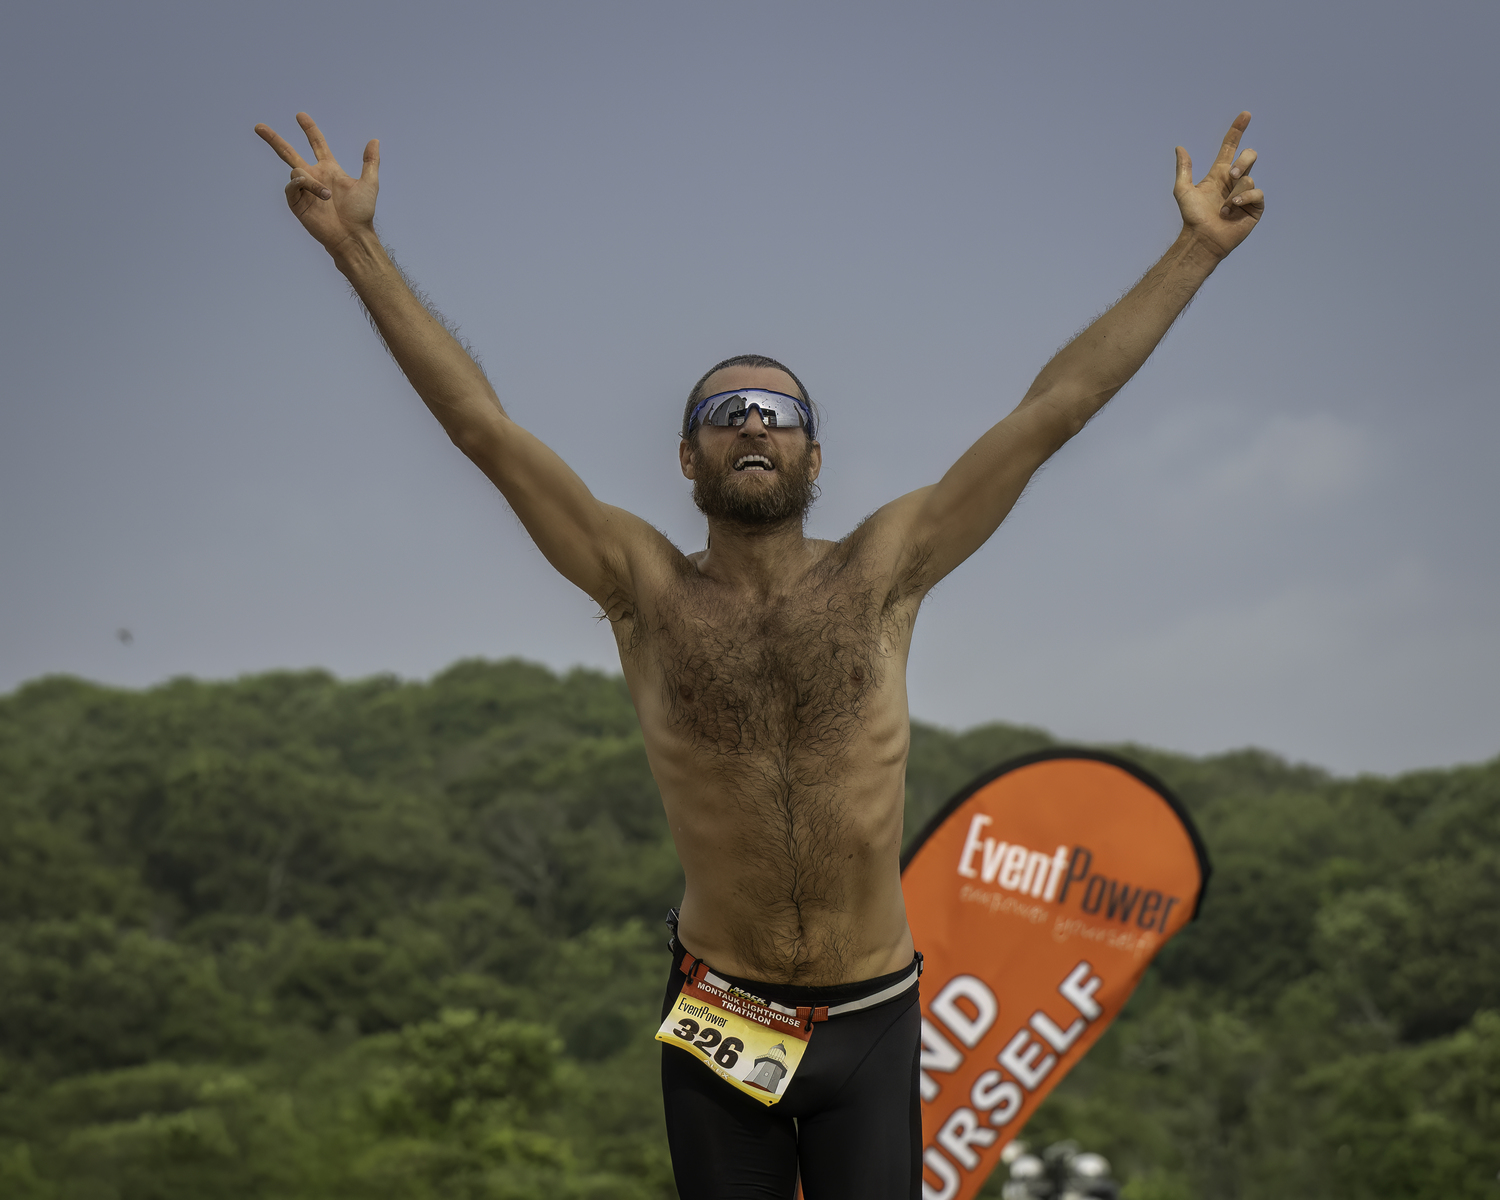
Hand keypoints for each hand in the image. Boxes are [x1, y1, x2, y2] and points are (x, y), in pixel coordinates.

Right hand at [254, 113, 378, 255]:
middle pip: (289, 153)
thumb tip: (375, 140)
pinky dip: (299, 184)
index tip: (300, 115)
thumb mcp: (370, 183)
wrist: (353, 235)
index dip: (309, 129)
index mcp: (329, 169)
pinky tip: (311, 190)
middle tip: (259, 127)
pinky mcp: (297, 203)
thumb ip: (370, 161)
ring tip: (327, 197)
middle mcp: (314, 177)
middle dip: (274, 140)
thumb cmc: (361, 213)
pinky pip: (292, 186)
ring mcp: (304, 190)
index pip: (316, 144)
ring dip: (312, 182)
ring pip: (296, 171)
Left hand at [1173, 111, 1264, 259]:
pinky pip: (1256, 192)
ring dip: (1233, 193)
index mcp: (1220, 174)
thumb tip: (1179, 147)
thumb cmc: (1192, 217)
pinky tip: (1233, 209)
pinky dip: (1243, 199)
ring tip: (1223, 209)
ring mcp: (1246, 193)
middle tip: (1231, 175)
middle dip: (1243, 161)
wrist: (1202, 238)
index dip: (1237, 130)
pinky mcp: (1255, 206)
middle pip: (1248, 156)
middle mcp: (1234, 181)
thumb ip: (1183, 169)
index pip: (1230, 147)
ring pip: (1248, 178)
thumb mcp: (1183, 190)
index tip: (1245, 114)